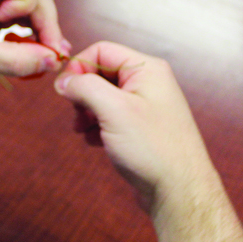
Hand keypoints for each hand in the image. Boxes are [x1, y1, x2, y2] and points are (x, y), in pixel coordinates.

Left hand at [0, 0, 69, 77]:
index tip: (9, 26)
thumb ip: (19, 60)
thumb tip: (55, 60)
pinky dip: (26, 23)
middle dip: (42, 20)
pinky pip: (21, 1)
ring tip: (28, 50)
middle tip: (43, 53)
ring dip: (35, 24)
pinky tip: (23, 44)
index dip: (30, 5)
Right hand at [53, 41, 216, 211]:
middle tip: (76, 113)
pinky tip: (96, 141)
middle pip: (101, 73)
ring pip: (103, 96)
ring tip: (82, 129)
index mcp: (147, 69)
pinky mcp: (141, 127)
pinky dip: (97, 126)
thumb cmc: (154, 149)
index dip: (78, 67)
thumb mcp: (113, 110)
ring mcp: (145, 105)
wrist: (179, 191)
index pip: (101, 50)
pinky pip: (110, 116)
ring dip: (86, 111)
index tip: (63, 90)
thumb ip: (85, 87)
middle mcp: (148, 83)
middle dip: (82, 92)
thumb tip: (64, 81)